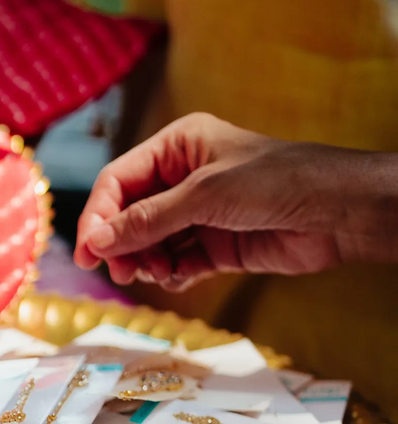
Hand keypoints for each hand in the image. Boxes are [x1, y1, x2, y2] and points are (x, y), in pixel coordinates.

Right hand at [73, 111, 397, 288]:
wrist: (334, 213)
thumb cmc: (276, 182)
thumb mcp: (203, 196)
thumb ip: (148, 220)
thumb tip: (98, 241)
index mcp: (178, 146)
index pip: (118, 180)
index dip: (99, 216)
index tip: (89, 252)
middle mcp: (183, 178)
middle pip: (129, 215)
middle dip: (122, 245)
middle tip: (120, 272)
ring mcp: (198, 214)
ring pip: (150, 243)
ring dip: (146, 262)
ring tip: (157, 274)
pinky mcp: (215, 246)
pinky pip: (175, 263)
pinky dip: (170, 274)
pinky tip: (179, 277)